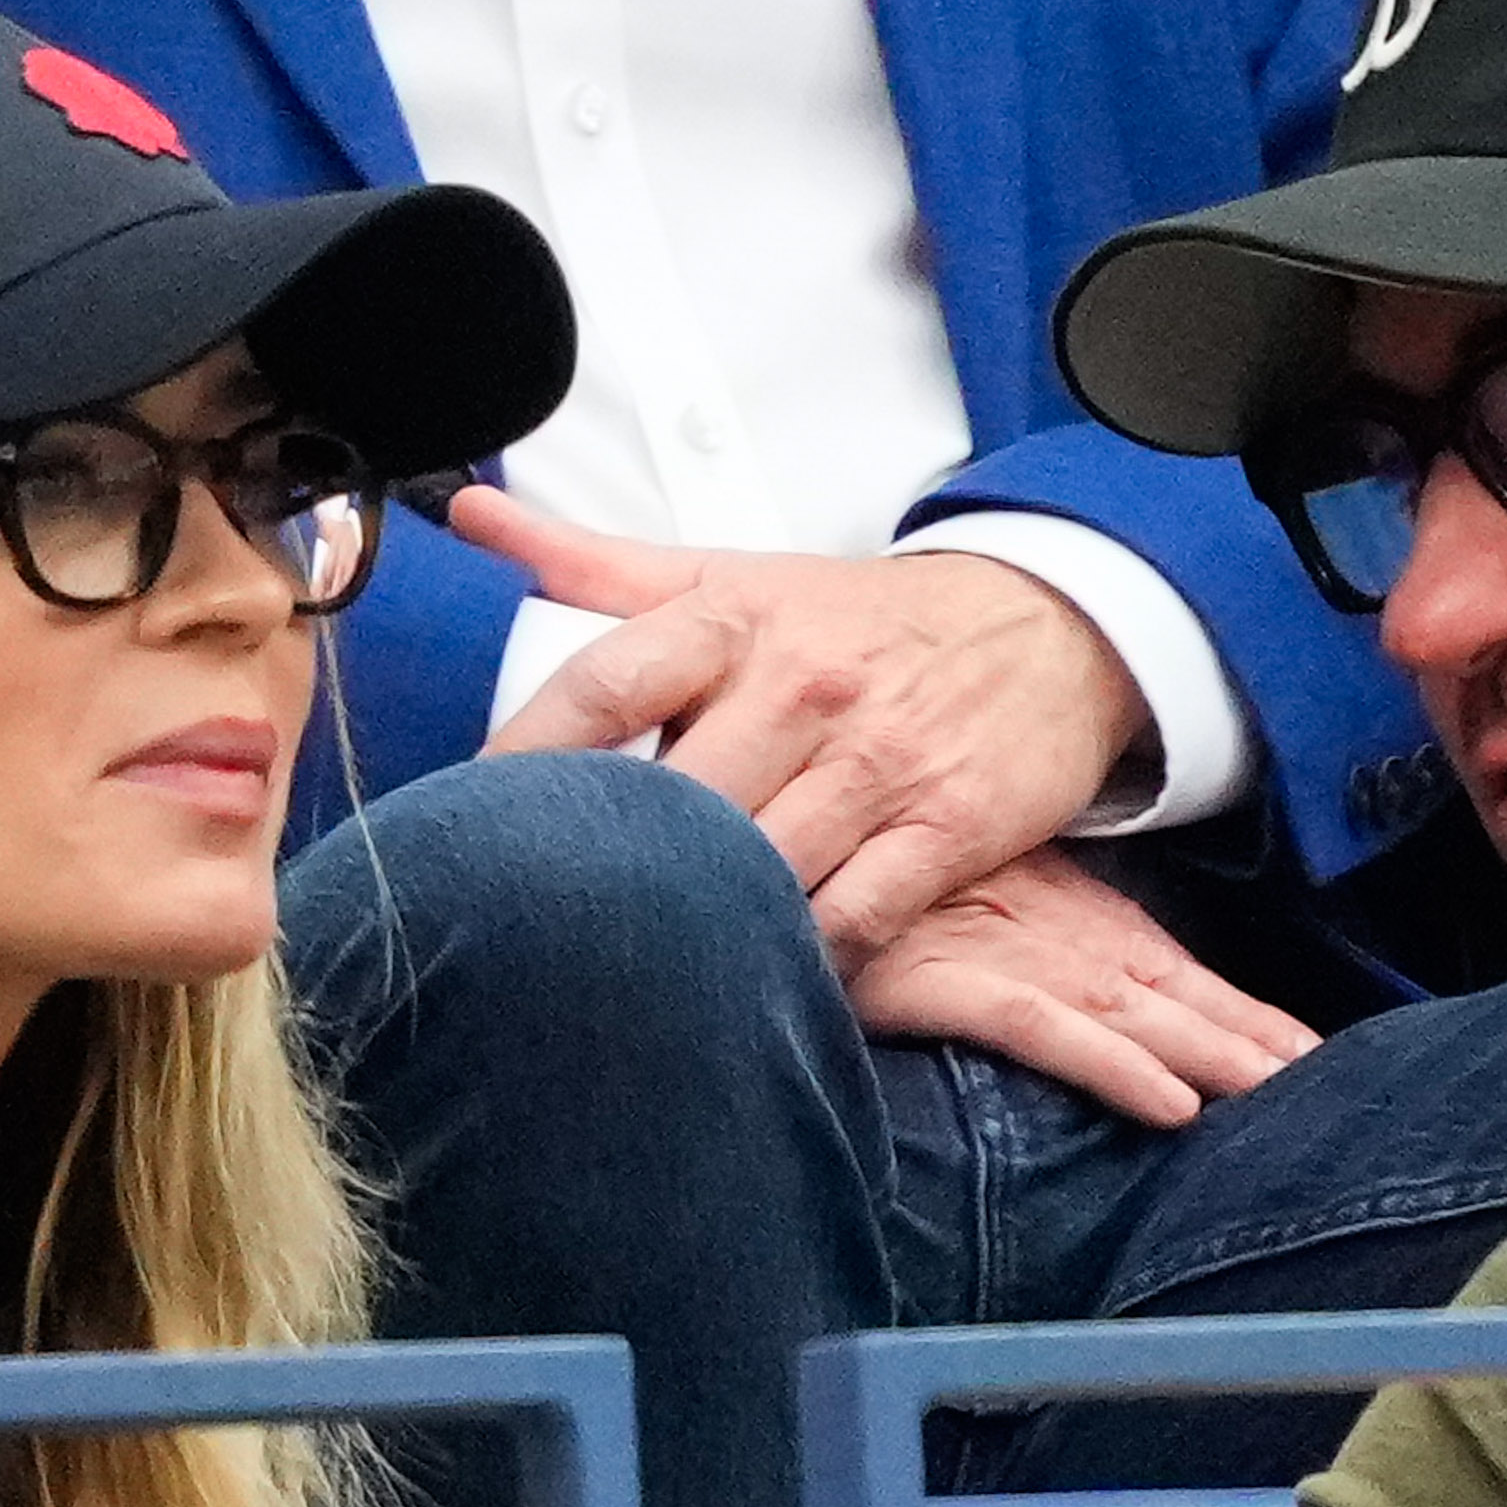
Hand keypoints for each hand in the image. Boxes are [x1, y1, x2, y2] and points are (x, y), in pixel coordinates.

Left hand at [457, 493, 1145, 958]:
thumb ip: (597, 564)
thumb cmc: (863, 619)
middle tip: (527, 931)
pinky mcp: (944, 830)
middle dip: (598, 870)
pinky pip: (853, 919)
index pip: (603, 686)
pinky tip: (748, 987)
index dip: (522, 759)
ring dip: (692, 929)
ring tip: (620, 977)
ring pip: (757, 871)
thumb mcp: (736, 575)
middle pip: (670, 803)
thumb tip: (476, 519)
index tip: (462, 825)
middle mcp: (800, 689)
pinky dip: (799, 963)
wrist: (1044, 628)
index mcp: (734, 621)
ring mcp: (875, 765)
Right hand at [841, 845, 1319, 1131]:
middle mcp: (1036, 928)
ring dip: (1209, 1054)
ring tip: (1279, 1092)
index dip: (1231, 1011)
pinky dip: (1110, 1064)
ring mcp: (995, 950)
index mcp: (1044, 908)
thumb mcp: (933, 894)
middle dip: (1245, 1037)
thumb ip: (987, 930)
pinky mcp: (943, 979)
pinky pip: (1041, 1029)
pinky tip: (1170, 1102)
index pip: (1157, 966)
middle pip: (1163, 991)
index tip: (1303, 1053)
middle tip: (1327, 1084)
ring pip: (1127, 1010)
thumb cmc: (839, 861)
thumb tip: (1034, 973)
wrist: (752, 833)